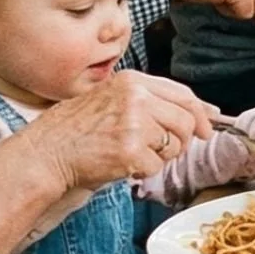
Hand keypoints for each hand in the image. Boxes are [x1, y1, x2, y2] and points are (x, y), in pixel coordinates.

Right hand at [23, 71, 212, 190]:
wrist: (48, 152)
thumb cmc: (78, 129)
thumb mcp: (113, 99)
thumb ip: (152, 101)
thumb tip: (202, 112)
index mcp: (132, 81)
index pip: (183, 94)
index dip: (200, 113)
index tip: (206, 127)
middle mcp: (135, 97)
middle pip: (185, 120)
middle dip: (181, 140)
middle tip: (164, 150)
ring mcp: (133, 124)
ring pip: (174, 145)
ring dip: (161, 156)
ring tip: (134, 154)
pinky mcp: (130, 151)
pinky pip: (156, 167)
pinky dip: (143, 172)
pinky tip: (122, 164)